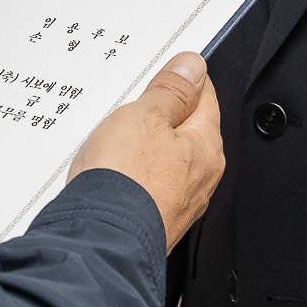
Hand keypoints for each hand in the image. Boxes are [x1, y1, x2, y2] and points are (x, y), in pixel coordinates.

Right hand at [69, 52, 223, 251]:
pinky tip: (113, 170)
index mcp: (206, 146)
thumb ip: (171, 90)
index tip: (166, 70)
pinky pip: (148, 183)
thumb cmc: (125, 180)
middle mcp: (201, 178)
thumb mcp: (146, 114)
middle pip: (185, 129)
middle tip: (132, 105)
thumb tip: (191, 67)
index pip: (205, 96)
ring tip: (116, 140)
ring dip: (144, 145)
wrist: (100, 239)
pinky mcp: (155, 218)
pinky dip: (133, 172)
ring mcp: (178, 202)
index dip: (183, 78)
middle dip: (160, 114)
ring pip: (165, 158)